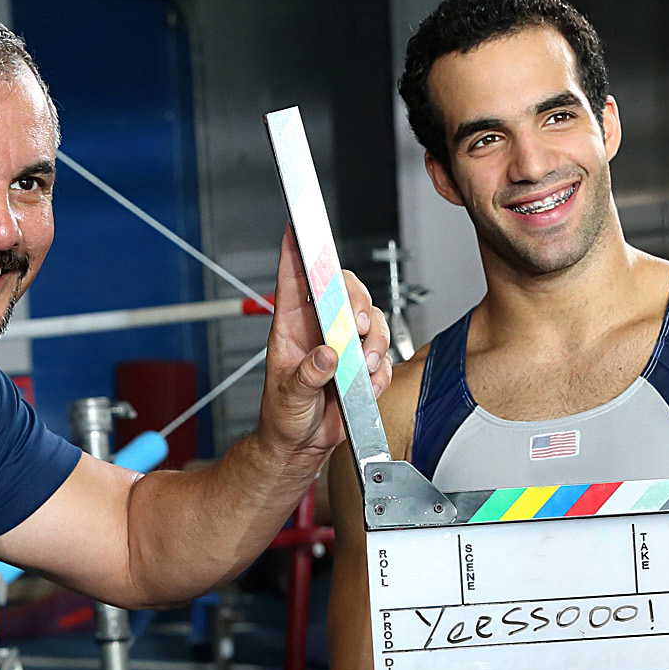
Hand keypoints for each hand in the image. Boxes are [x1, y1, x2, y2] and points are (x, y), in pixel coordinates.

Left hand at [260, 227, 391, 457]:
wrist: (302, 445)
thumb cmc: (284, 416)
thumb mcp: (287, 397)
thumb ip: (306, 375)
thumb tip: (326, 355)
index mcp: (291, 325)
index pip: (294, 278)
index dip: (296, 249)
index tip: (297, 225)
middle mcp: (320, 328)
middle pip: (345, 289)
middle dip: (357, 302)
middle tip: (357, 326)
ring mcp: (344, 344)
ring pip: (372, 319)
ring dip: (374, 342)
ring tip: (363, 367)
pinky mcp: (363, 364)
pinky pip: (384, 354)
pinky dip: (380, 370)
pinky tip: (365, 385)